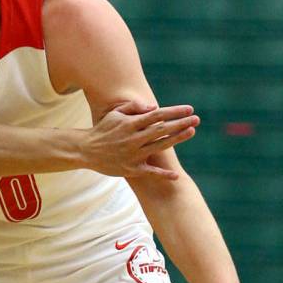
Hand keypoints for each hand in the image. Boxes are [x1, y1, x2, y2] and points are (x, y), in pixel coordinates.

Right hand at [85, 101, 199, 178]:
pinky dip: (162, 174)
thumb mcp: (115, 114)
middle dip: (181, 123)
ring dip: (177, 139)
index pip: (157, 115)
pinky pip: (150, 172)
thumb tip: (154, 107)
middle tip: (197, 119)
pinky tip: (176, 175)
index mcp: (130, 124)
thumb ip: (133, 108)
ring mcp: (133, 154)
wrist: (85, 151)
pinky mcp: (131, 169)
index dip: (174, 112)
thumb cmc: (103, 130)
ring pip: (159, 146)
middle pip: (162, 129)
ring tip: (192, 132)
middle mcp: (133, 138)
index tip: (189, 109)